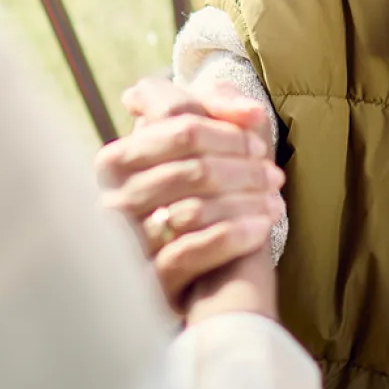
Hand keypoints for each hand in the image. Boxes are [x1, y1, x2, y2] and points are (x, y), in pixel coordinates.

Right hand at [95, 77, 283, 315]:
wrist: (202, 272)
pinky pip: (189, 254)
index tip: (259, 144)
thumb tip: (250, 113)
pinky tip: (260, 230)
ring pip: (192, 211)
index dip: (227, 132)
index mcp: (117, 158)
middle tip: (274, 177)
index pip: (179, 125)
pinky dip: (231, 237)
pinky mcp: (144, 282)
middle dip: (242, 171)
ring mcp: (125, 242)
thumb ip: (222, 106)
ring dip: (244, 204)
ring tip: (275, 204)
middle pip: (191, 170)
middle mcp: (113, 198)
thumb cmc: (201, 193)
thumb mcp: (206, 139)